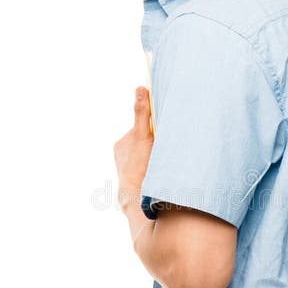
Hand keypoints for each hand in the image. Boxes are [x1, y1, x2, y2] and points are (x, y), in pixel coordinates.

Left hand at [113, 87, 153, 211]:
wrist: (137, 199)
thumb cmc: (139, 166)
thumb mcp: (142, 136)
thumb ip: (142, 113)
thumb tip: (140, 88)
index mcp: (122, 144)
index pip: (142, 128)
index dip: (154, 128)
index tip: (164, 130)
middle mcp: (123, 156)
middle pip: (145, 142)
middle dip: (155, 142)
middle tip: (165, 147)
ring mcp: (129, 169)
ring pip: (147, 156)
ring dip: (156, 157)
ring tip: (163, 162)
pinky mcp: (136, 181)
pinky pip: (148, 169)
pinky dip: (155, 168)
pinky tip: (160, 173)